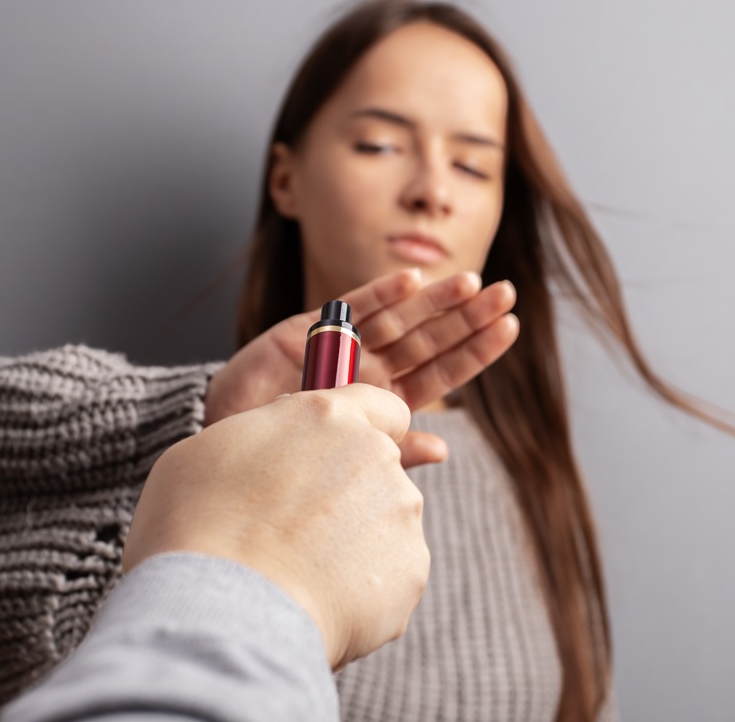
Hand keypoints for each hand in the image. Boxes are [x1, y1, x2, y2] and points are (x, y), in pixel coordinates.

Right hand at [123, 384, 436, 669]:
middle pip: (380, 468)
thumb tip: (278, 441)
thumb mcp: (207, 452)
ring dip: (354, 543)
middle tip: (293, 529)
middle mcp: (374, 455)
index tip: (341, 454)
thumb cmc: (196, 527)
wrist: (222, 612)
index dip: (365, 429)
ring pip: (384, 524)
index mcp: (326, 415)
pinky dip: (362, 589)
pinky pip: (390, 575)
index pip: (380, 404)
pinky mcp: (412, 570)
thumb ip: (262, 436)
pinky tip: (315, 599)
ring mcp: (400, 512)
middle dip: (348, 493)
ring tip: (296, 572)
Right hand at [204, 269, 517, 425]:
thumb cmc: (286, 453)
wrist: (225, 439)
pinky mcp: (310, 329)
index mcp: (386, 401)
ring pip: (398, 318)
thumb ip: (394, 449)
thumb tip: (444, 448)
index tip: (509, 328)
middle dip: (466, 316)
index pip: (441, 372)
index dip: (474, 350)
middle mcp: (370, 369)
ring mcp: (342, 346)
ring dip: (434, 300)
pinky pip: (351, 308)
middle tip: (506, 294)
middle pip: (428, 339)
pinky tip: (411, 280)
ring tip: (472, 282)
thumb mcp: (348, 455)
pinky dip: (381, 293)